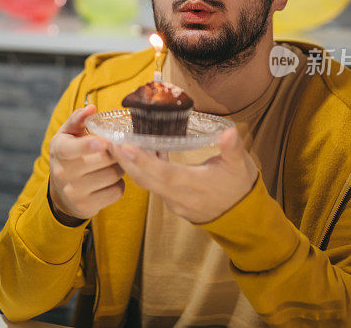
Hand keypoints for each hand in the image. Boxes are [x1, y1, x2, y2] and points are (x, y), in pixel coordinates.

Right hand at [48, 105, 125, 224]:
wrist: (62, 193)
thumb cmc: (69, 156)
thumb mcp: (68, 135)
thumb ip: (78, 119)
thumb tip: (91, 108)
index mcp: (58, 150)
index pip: (72, 148)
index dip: (89, 145)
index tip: (103, 142)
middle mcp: (62, 172)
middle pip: (102, 159)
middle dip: (116, 152)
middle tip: (117, 148)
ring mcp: (73, 192)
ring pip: (112, 175)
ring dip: (120, 168)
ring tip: (114, 164)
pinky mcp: (86, 207)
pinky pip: (116, 192)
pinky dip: (119, 185)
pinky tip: (111, 180)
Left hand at [109, 127, 257, 223]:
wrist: (242, 217)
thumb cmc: (239, 187)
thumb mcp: (240, 166)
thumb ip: (233, 149)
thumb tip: (229, 134)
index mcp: (194, 185)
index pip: (163, 173)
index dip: (143, 161)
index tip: (124, 146)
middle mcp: (178, 196)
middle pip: (145, 179)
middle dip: (125, 160)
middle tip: (108, 141)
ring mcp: (173, 201)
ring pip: (146, 183)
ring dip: (129, 165)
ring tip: (115, 145)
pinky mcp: (172, 200)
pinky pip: (151, 185)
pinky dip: (140, 170)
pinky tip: (135, 152)